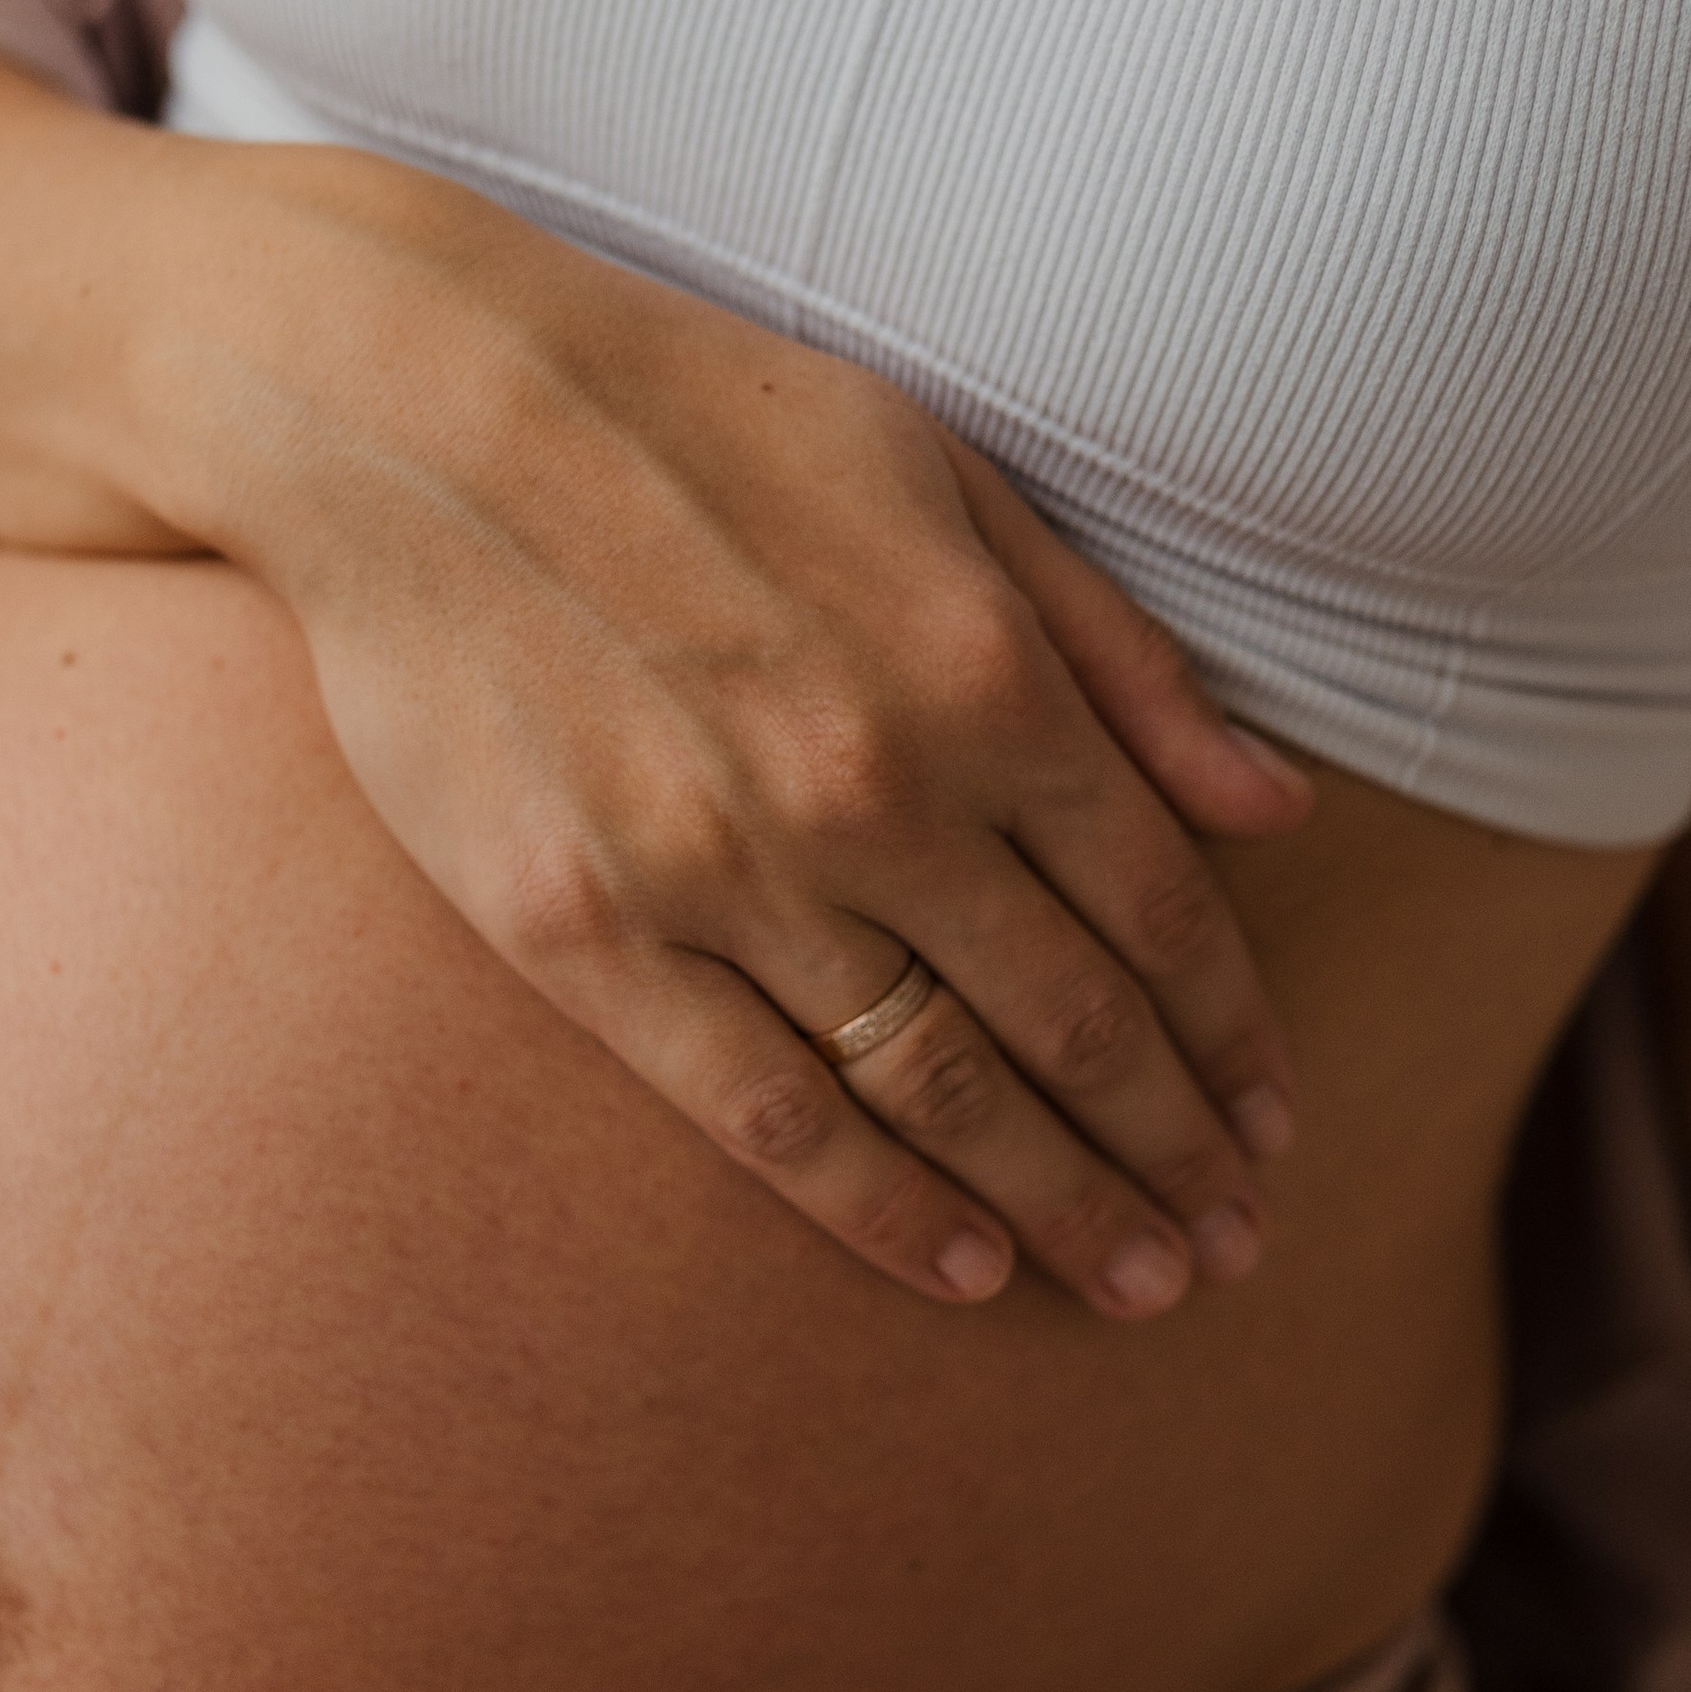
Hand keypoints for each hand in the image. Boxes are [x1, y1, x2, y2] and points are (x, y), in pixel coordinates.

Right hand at [188, 156, 1311, 1314]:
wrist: (411, 408)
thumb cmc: (695, 415)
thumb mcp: (947, 478)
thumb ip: (1119, 655)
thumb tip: (1279, 809)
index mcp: (984, 673)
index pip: (1160, 907)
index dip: (1233, 1037)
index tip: (1274, 1123)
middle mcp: (878, 791)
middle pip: (1076, 1024)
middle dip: (1175, 1152)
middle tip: (1234, 1248)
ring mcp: (727, 874)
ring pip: (941, 1091)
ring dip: (1063, 1204)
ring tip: (1142, 1284)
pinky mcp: (587, 934)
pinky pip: (763, 1112)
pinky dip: (878, 1207)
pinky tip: (962, 1270)